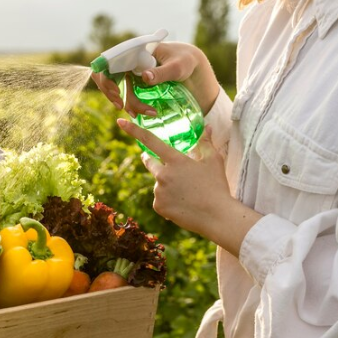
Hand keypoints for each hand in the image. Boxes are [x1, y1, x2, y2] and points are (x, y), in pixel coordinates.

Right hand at [92, 42, 219, 115]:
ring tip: (135, 114)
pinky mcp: (134, 81)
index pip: (109, 63)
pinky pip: (123, 93)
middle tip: (121, 106)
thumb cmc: (185, 61)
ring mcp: (130, 71)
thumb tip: (145, 76)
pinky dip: (127, 104)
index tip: (117, 93)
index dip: (107, 78)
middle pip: (106, 76)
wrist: (191, 65)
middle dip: (110, 92)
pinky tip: (136, 113)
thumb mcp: (177, 67)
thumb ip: (161, 72)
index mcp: (135, 51)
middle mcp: (128, 60)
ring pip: (114, 87)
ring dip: (120, 100)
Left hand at [116, 118, 261, 256]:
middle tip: (163, 163)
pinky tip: (182, 204)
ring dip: (167, 183)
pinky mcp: (158, 206)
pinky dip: (168, 199)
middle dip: (151, 159)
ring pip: (159, 183)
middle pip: (149, 162)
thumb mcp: (213, 161)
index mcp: (175, 160)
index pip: (150, 141)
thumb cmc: (217, 186)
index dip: (134, 130)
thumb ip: (205, 143)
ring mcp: (158, 191)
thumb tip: (207, 128)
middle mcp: (162, 175)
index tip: (120, 121)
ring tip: (187, 192)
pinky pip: (160, 199)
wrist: (216, 216)